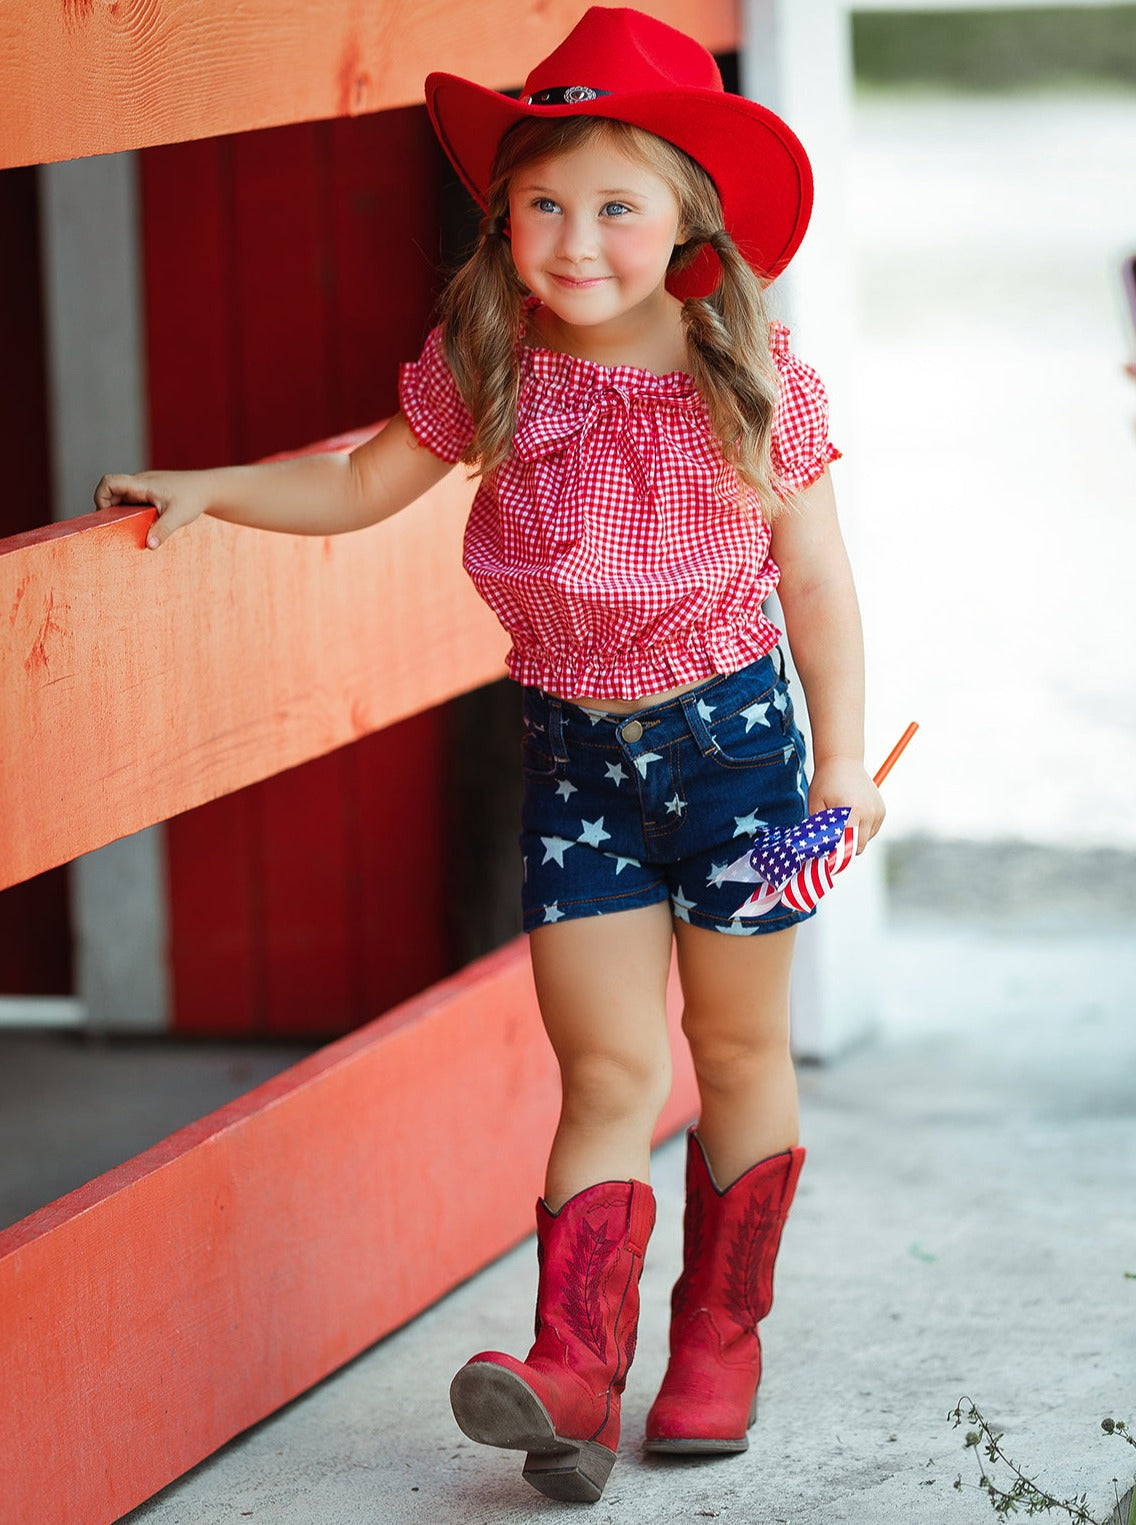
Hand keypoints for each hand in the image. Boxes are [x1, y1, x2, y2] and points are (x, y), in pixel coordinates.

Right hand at [93, 470, 208, 548]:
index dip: (100, 497)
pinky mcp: (148, 494)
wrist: (206, 489)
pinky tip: (140, 526)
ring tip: (128, 529)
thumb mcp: (179, 516)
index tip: (107, 516)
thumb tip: (150, 545)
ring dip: (119, 512)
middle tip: (115, 528)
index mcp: (142, 484)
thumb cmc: (193, 498)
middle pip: (110, 491)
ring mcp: (142, 488)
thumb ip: (163, 530)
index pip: (109, 482)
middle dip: (108, 509)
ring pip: (120, 497)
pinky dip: (129, 512)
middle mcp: (139, 483)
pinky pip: (130, 501)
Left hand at [808, 756, 884, 853]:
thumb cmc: (825, 783)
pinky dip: (862, 830)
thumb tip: (820, 851)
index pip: (848, 845)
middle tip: (831, 839)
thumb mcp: (816, 805)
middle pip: (859, 847)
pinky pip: (872, 831)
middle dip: (845, 847)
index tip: (826, 853)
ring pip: (866, 840)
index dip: (837, 853)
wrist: (843, 761)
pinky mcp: (882, 811)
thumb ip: (820, 829)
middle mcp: (869, 812)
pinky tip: (852, 816)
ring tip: (842, 821)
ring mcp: (878, 812)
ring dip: (854, 838)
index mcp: (853, 811)